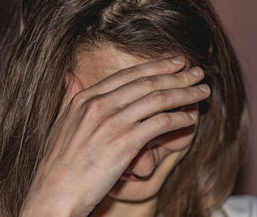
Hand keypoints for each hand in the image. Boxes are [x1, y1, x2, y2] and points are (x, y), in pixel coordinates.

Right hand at [19, 56, 210, 216]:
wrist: (53, 195)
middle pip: (147, 82)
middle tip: (197, 71)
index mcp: (86, 98)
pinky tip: (190, 119)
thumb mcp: (60, 123)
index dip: (156, 65)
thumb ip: (70, 97)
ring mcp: (112, 123)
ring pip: (158, 99)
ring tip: (202, 91)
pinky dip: (179, 119)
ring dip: (184, 93)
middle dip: (176, 75)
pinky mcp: (123, 143)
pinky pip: (159, 123)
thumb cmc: (58, 164)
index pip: (129, 74)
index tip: (175, 62)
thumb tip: (70, 75)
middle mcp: (99, 105)